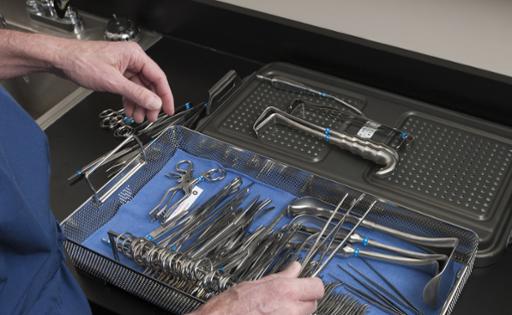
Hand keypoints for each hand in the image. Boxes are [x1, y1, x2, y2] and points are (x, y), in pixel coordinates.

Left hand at [53, 40, 173, 121]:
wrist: (61, 60)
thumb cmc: (81, 62)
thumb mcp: (112, 81)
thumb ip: (136, 93)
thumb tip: (154, 102)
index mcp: (135, 55)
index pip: (158, 77)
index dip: (165, 95)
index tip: (168, 109)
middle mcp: (132, 59)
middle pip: (149, 84)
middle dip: (150, 103)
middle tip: (152, 117)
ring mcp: (124, 66)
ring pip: (139, 89)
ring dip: (140, 104)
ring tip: (139, 118)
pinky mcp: (116, 73)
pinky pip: (129, 89)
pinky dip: (130, 101)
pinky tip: (130, 110)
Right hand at [188, 262, 324, 314]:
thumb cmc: (232, 305)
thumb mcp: (257, 283)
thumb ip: (281, 276)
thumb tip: (295, 268)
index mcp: (285, 290)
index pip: (317, 287)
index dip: (311, 286)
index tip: (305, 285)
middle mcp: (291, 309)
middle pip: (314, 304)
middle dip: (304, 301)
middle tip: (289, 298)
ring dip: (296, 312)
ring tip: (276, 309)